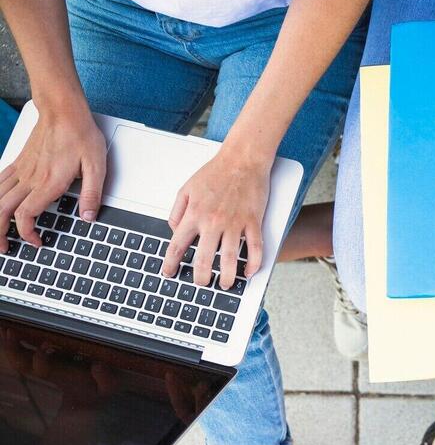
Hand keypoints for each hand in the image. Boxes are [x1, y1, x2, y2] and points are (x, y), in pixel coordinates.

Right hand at [0, 99, 106, 244]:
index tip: (37, 241)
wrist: (63, 111)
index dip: (27, 233)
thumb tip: (89, 217)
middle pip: (3, 210)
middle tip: (5, 247)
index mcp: (49, 182)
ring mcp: (22, 170)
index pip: (26, 215)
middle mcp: (31, 178)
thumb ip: (92, 193)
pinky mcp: (19, 162)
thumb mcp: (97, 166)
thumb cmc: (80, 135)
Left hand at [162, 147, 269, 289]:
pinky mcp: (253, 221)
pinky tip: (249, 272)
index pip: (177, 245)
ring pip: (230, 258)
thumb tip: (174, 230)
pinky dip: (253, 263)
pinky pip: (255, 248)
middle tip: (202, 284)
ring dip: (228, 276)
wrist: (243, 159)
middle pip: (205, 258)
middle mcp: (213, 221)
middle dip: (202, 277)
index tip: (169, 273)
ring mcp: (235, 223)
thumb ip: (176, 211)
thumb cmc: (216, 172)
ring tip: (226, 285)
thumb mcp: (186, 188)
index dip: (171, 263)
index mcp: (194, 214)